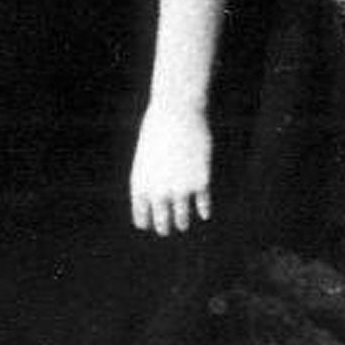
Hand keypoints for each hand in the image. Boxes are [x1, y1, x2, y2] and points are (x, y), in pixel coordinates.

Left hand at [129, 102, 212, 235]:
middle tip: (166, 230)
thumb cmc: (158, 128)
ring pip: (182, 218)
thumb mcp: (148, 154)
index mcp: (140, 185)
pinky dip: (203, 210)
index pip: (141, 216)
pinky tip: (204, 213)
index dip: (146, 222)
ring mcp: (180, 189)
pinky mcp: (201, 182)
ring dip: (182, 223)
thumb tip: (162, 194)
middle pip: (162, 222)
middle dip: (164, 227)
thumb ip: (152, 175)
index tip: (149, 224)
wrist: (177, 114)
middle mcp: (159, 192)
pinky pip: (203, 204)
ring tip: (183, 225)